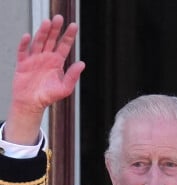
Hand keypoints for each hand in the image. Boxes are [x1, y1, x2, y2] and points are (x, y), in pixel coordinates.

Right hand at [5, 14, 84, 144]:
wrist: (32, 103)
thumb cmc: (49, 96)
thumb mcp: (65, 88)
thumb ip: (73, 75)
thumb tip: (82, 63)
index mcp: (57, 62)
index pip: (64, 45)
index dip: (69, 36)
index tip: (74, 25)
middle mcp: (46, 57)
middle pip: (51, 39)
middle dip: (55, 29)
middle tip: (59, 18)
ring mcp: (34, 58)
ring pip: (39, 42)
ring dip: (42, 32)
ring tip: (47, 22)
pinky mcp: (22, 63)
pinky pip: (23, 51)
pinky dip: (25, 43)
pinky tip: (28, 36)